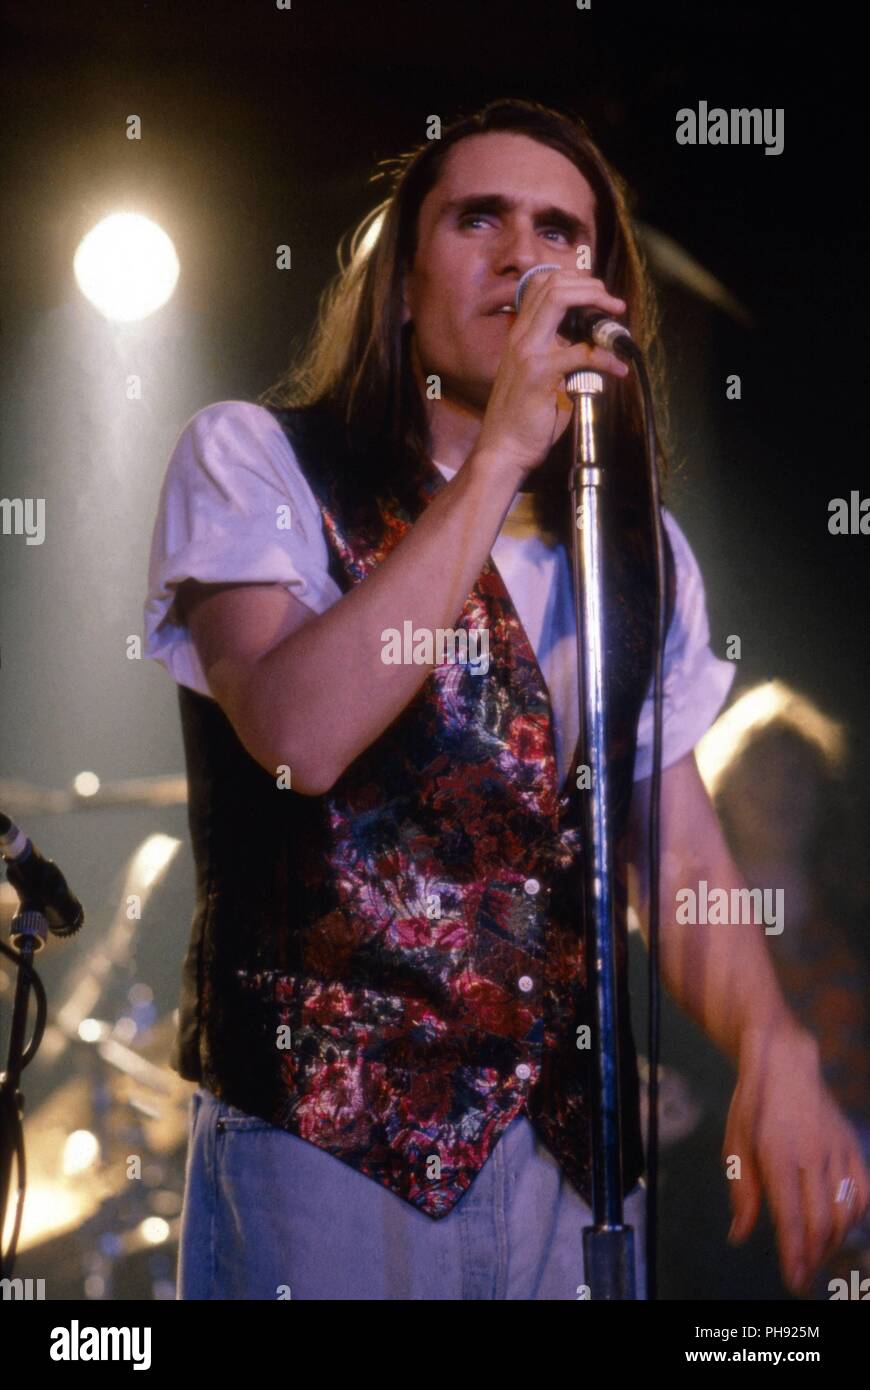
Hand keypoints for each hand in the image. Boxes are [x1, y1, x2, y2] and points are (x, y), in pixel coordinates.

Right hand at [475, 268, 628, 484]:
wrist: (504, 449)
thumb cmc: (523, 419)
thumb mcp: (540, 377)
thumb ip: (558, 354)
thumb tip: (589, 344)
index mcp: (520, 335)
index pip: (541, 285)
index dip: (574, 282)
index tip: (598, 297)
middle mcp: (521, 337)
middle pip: (552, 283)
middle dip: (590, 286)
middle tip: (612, 304)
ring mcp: (528, 352)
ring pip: (559, 299)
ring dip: (595, 303)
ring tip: (616, 319)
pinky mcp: (540, 374)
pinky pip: (581, 351)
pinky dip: (606, 357)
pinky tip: (618, 368)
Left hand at [723, 1021, 869, 1293]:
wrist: (785, 1062)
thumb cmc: (752, 1106)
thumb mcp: (734, 1144)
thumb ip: (741, 1192)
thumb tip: (740, 1235)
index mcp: (778, 1154)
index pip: (792, 1219)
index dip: (795, 1255)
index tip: (794, 1280)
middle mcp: (813, 1154)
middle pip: (822, 1222)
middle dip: (813, 1257)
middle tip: (802, 1275)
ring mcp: (837, 1149)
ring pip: (845, 1211)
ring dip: (833, 1241)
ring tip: (816, 1253)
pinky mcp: (852, 1145)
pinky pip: (863, 1191)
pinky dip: (855, 1216)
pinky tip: (838, 1225)